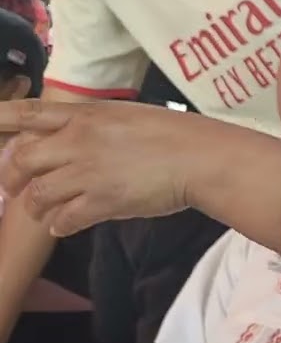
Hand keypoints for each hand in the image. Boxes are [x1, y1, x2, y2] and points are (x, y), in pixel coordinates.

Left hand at [0, 99, 200, 236]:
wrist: (199, 158)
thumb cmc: (174, 134)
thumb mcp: (126, 116)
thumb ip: (93, 125)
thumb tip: (74, 137)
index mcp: (84, 116)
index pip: (27, 115)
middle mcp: (77, 142)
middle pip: (22, 160)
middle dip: (12, 177)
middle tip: (14, 187)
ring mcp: (88, 173)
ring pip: (38, 194)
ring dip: (35, 206)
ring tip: (42, 212)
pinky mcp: (103, 202)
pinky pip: (65, 219)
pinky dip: (59, 225)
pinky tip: (62, 227)